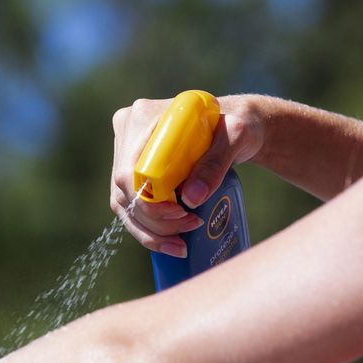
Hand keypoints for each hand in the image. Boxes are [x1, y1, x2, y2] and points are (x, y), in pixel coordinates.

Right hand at [109, 95, 263, 255]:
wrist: (238, 130)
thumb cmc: (238, 125)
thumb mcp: (235, 136)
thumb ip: (215, 163)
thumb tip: (191, 198)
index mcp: (142, 118)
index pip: (130, 169)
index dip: (148, 199)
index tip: (181, 211)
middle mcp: (127, 134)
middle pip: (125, 190)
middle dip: (154, 221)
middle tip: (189, 229)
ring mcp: (127, 155)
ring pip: (125, 204)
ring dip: (151, 232)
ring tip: (182, 245)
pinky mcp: (135, 173)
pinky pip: (131, 208)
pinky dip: (149, 231)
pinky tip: (171, 245)